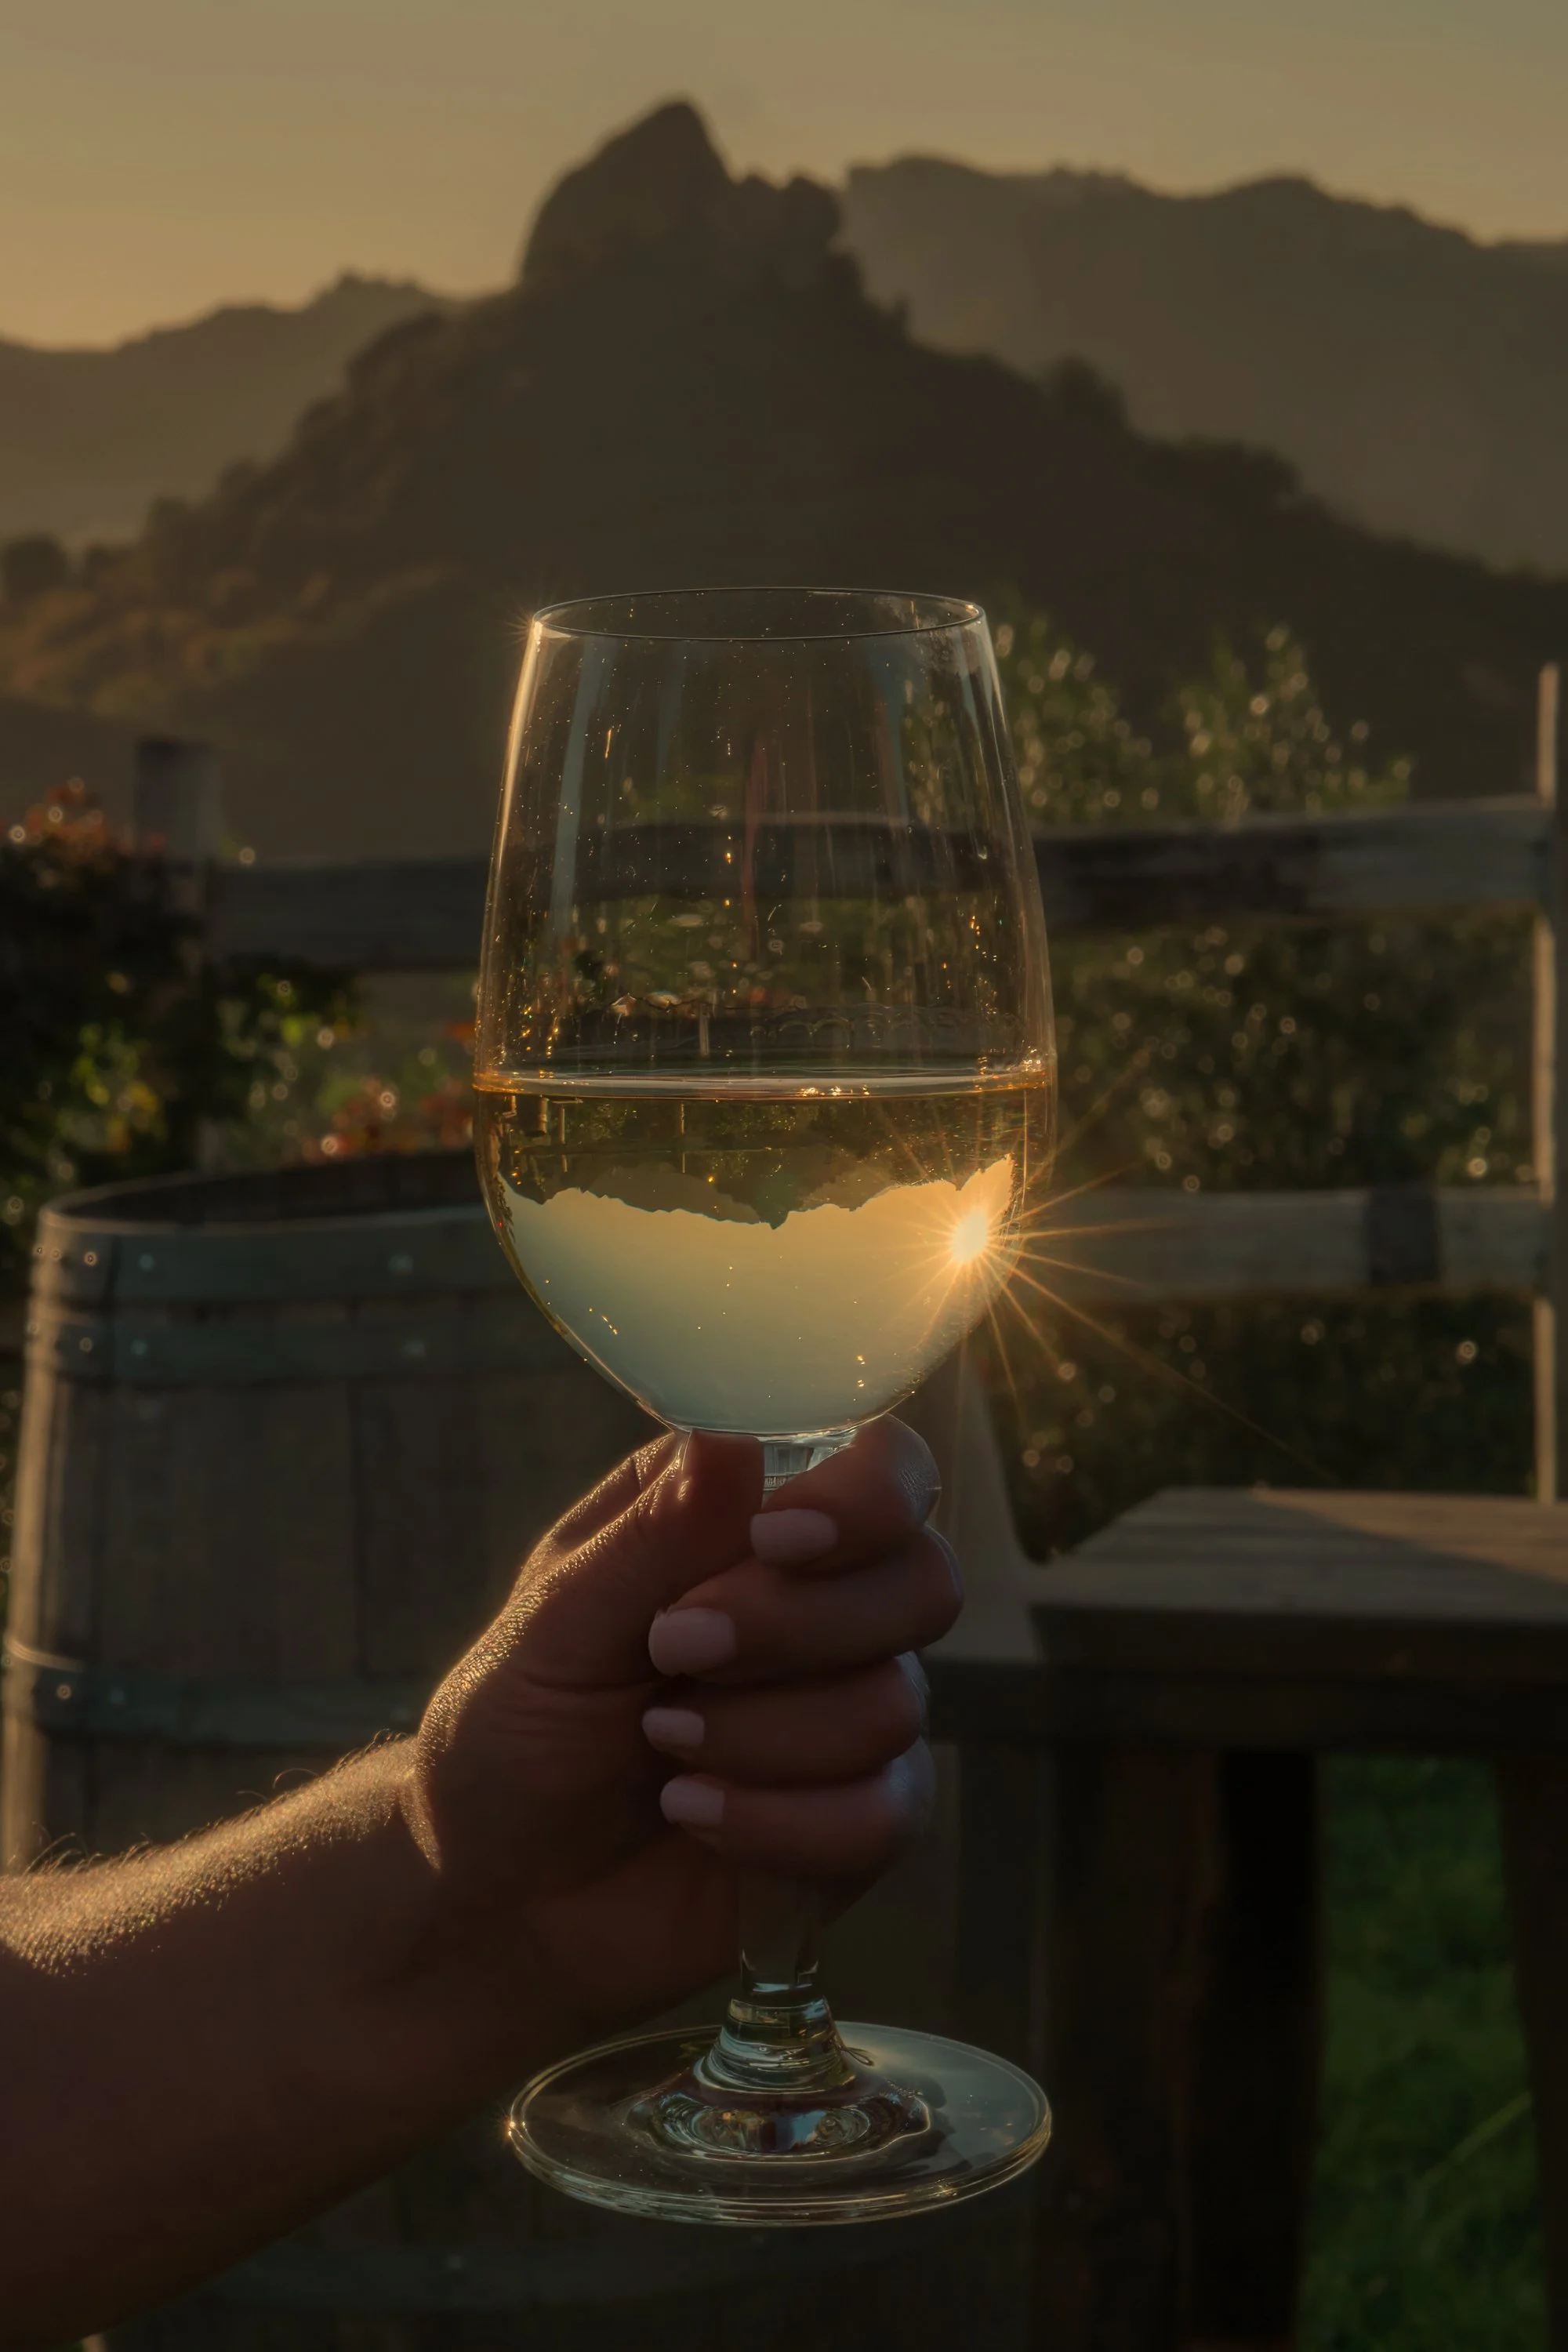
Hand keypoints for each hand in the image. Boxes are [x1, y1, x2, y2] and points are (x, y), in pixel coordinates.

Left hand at [407, 1417, 957, 2049]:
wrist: (498, 1897)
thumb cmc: (513, 1733)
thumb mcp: (551, 1628)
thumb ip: (649, 1539)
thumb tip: (732, 1443)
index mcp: (751, 1516)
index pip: (886, 1464)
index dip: (865, 1499)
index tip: (773, 1541)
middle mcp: (824, 1602)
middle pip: (923, 1580)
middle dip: (795, 1627)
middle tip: (674, 1652)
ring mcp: (850, 1712)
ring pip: (894, 1703)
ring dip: (758, 1736)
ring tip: (662, 1748)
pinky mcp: (860, 1823)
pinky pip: (882, 1816)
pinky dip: (776, 1824)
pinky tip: (695, 1817)